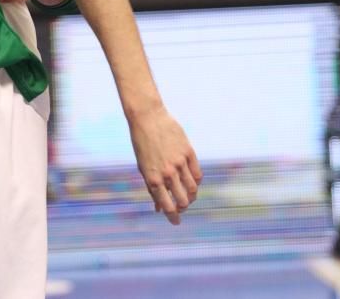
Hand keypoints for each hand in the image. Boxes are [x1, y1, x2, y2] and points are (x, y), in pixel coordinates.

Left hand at [128, 105, 201, 224]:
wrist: (147, 117)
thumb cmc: (141, 143)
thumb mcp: (143, 166)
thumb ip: (151, 187)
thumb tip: (158, 208)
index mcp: (153, 178)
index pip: (167, 205)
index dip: (172, 216)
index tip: (175, 222)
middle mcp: (167, 173)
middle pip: (182, 200)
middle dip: (183, 208)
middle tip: (182, 208)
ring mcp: (179, 163)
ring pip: (192, 188)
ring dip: (191, 196)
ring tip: (188, 197)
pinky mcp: (188, 152)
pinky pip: (197, 174)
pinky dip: (196, 182)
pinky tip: (193, 183)